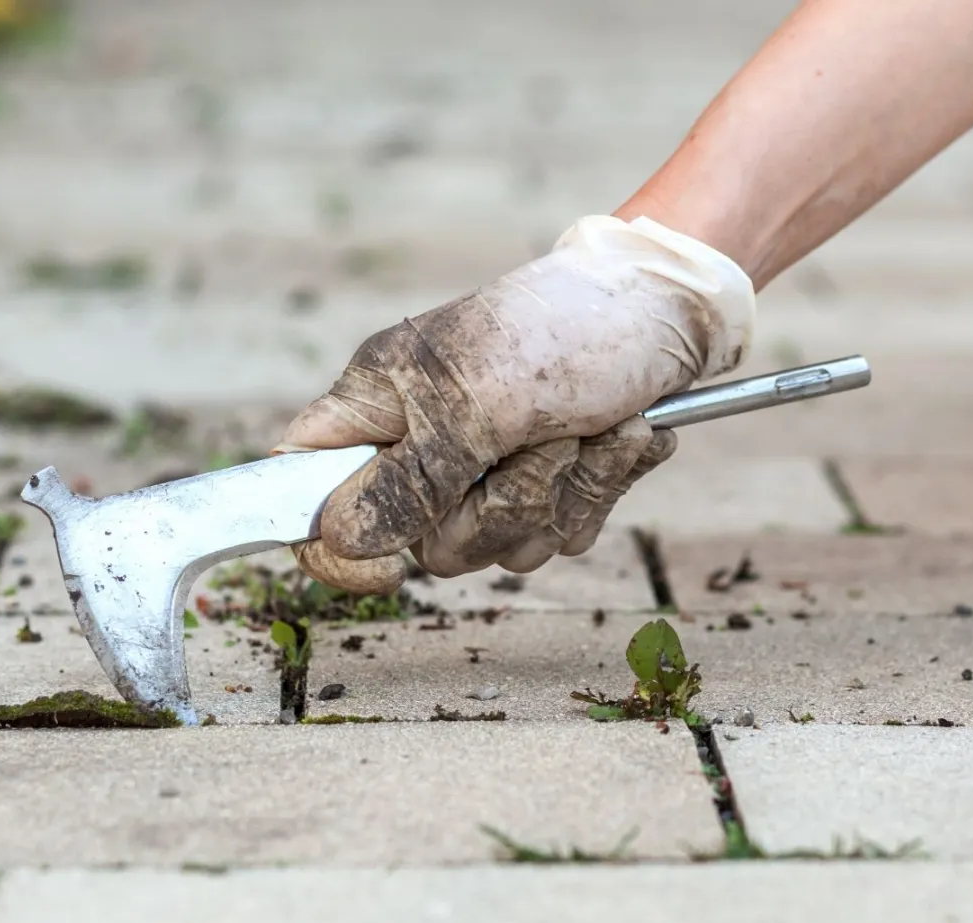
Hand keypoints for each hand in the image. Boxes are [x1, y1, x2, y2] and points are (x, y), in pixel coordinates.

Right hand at [274, 215, 755, 593]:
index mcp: (378, 403)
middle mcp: (422, 441)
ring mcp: (487, 470)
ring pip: (499, 546)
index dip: (326, 538)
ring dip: (559, 492)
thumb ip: (409, 479)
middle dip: (498, 505)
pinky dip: (598, 488)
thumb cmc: (565, 328)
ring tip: (583, 425)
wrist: (670, 309)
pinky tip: (615, 434)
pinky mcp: (548, 485)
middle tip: (537, 439)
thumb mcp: (478, 402)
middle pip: (421, 540)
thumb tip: (341, 538)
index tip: (387, 562)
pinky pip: (559, 534)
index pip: (302, 484)